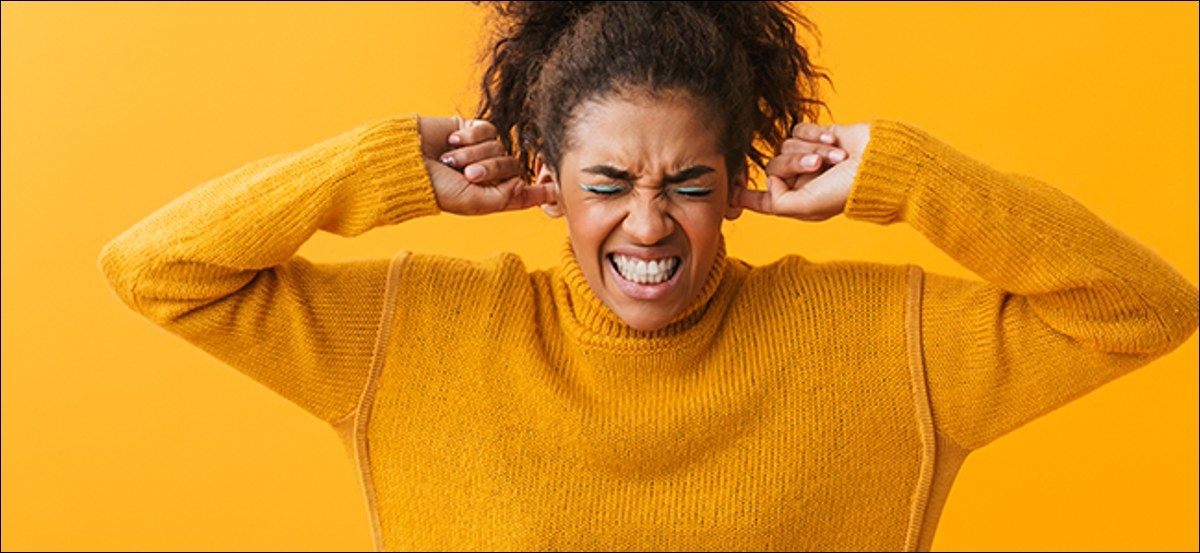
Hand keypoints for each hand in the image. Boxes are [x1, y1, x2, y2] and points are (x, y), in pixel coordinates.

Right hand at [418, 116, 554, 215]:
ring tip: (452, 159)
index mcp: (492, 195)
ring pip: (501, 146)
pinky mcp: (473, 130)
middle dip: (492, 168)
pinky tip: (454, 142)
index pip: (524, 193)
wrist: (408, 162)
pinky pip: (489, 130)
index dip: (542, 192)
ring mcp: (482, 151)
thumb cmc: (436, 188)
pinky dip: (471, 137)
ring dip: (476, 153)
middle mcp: (490, 174)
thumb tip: (523, 183)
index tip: (559, 191)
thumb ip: (504, 198)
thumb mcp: (474, 203)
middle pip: (514, 166)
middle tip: (467, 173)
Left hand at [734, 122, 870, 220]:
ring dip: (811, 149)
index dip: (743, 196)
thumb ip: (778, 203)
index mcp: (796, 201)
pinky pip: (799, 130)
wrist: (880, 164)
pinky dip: (815, 134)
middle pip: (774, 165)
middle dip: (796, 162)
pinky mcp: (817, 136)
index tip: (726, 195)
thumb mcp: (808, 207)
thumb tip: (767, 182)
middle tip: (818, 165)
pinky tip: (834, 142)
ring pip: (787, 145)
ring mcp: (808, 157)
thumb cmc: (847, 191)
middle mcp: (799, 180)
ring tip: (836, 157)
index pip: (762, 199)